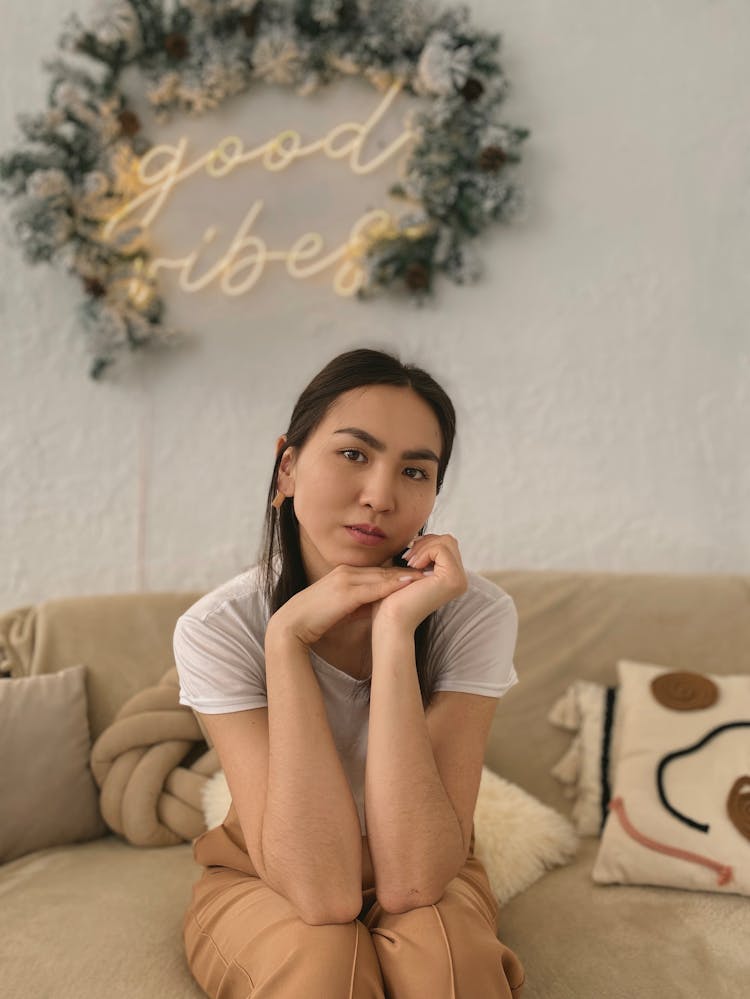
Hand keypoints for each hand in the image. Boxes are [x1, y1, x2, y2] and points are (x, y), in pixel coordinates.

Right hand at [267, 563, 423, 647]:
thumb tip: (380, 605)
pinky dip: (393, 585)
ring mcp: (345, 580)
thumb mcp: (343, 609)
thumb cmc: (316, 620)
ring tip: (427, 575)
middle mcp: (346, 572)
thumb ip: (361, 604)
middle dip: (407, 569)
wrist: (292, 625)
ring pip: (381, 576)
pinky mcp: (345, 592)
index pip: (378, 572)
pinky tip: (409, 584)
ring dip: (405, 575)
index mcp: (345, 574)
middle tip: (431, 569)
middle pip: (383, 570)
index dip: (399, 572)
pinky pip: (374, 587)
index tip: (419, 573)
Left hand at [370, 533, 467, 633]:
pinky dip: (425, 552)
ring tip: (409, 563)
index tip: (407, 557)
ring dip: (423, 547)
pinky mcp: (453, 579)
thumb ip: (421, 553)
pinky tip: (413, 566)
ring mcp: (460, 580)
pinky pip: (442, 548)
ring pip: (446, 541)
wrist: (391, 618)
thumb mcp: (410, 569)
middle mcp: (461, 579)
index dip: (425, 543)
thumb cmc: (395, 596)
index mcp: (452, 577)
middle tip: (407, 559)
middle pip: (448, 540)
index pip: (445, 544)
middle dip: (425, 543)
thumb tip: (419, 532)